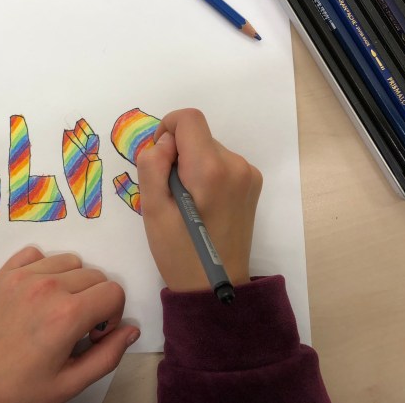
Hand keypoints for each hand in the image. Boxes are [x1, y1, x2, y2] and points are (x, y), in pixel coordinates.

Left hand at [0, 247, 139, 402]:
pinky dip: (43, 267)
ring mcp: (25, 276)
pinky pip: (37, 253)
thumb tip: (131, 330)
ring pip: (70, 261)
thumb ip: (108, 356)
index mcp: (68, 315)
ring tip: (56, 306)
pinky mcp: (6, 272)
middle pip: (95, 275)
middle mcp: (49, 288)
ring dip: (72, 281)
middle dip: (95, 299)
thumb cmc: (22, 386)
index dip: (112, 313)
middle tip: (76, 324)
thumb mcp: (71, 383)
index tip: (95, 331)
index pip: (114, 291)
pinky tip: (38, 292)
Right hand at [136, 108, 262, 291]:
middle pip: (198, 135)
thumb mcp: (152, 209)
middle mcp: (236, 164)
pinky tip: (203, 204)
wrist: (214, 286)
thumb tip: (165, 142)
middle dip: (178, 155)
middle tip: (172, 194)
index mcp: (210, 168)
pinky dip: (207, 174)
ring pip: (208, 149)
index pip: (188, 118)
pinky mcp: (252, 183)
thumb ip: (152, 165)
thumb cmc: (178, 251)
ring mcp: (248, 174)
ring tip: (188, 203)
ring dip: (192, 166)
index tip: (160, 161)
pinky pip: (221, 162)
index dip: (166, 130)